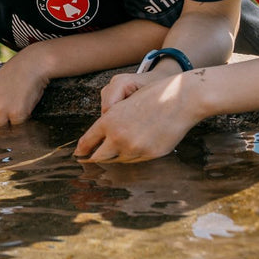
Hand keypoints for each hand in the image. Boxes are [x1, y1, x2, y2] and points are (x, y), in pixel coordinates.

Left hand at [0, 55, 48, 126]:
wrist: (31, 65)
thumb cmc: (11, 76)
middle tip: (4, 115)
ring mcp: (2, 110)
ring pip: (0, 131)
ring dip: (7, 125)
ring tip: (13, 109)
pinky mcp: (17, 114)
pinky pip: (16, 128)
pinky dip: (20, 122)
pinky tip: (22, 109)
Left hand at [75, 73, 198, 162]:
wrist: (180, 99)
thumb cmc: (152, 96)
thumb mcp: (124, 103)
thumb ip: (110, 120)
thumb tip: (102, 135)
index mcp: (109, 121)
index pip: (88, 140)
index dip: (81, 149)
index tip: (78, 154)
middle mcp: (118, 136)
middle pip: (99, 156)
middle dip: (93, 159)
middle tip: (89, 162)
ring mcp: (134, 147)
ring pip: (117, 160)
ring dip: (114, 158)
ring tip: (111, 157)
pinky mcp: (150, 154)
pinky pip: (135, 161)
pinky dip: (130, 158)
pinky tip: (130, 153)